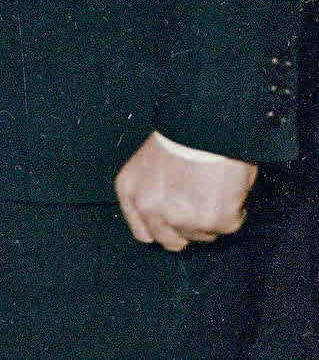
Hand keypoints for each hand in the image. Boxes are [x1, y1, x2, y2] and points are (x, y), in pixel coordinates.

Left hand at [115, 132, 256, 249]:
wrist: (206, 121)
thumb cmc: (181, 135)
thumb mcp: (148, 162)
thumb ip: (150, 191)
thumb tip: (166, 216)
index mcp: (130, 191)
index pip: (143, 233)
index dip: (162, 228)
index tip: (174, 219)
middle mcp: (150, 209)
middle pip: (171, 242)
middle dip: (186, 228)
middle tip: (197, 202)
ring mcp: (180, 218)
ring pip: (202, 236)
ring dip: (209, 218)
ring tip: (212, 186)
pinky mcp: (211, 221)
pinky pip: (227, 227)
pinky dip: (233, 212)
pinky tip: (228, 187)